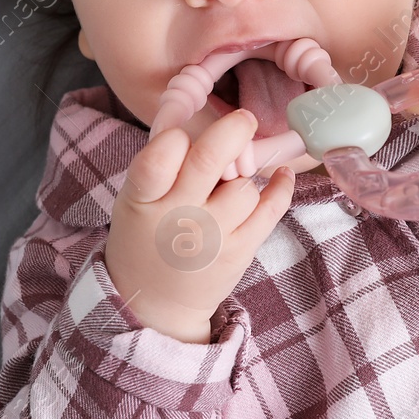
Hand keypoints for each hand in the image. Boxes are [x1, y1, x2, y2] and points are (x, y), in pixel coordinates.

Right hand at [104, 108, 294, 343]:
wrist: (155, 302)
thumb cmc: (147, 235)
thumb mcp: (136, 200)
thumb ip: (161, 165)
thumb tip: (198, 115)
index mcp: (143, 200)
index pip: (159, 157)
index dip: (175, 137)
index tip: (182, 134)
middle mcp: (178, 218)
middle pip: (210, 159)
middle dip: (234, 129)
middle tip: (245, 118)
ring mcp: (212, 236)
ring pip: (244, 185)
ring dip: (245, 176)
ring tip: (233, 182)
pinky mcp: (240, 250)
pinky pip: (271, 209)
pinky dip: (281, 187)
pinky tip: (281, 176)